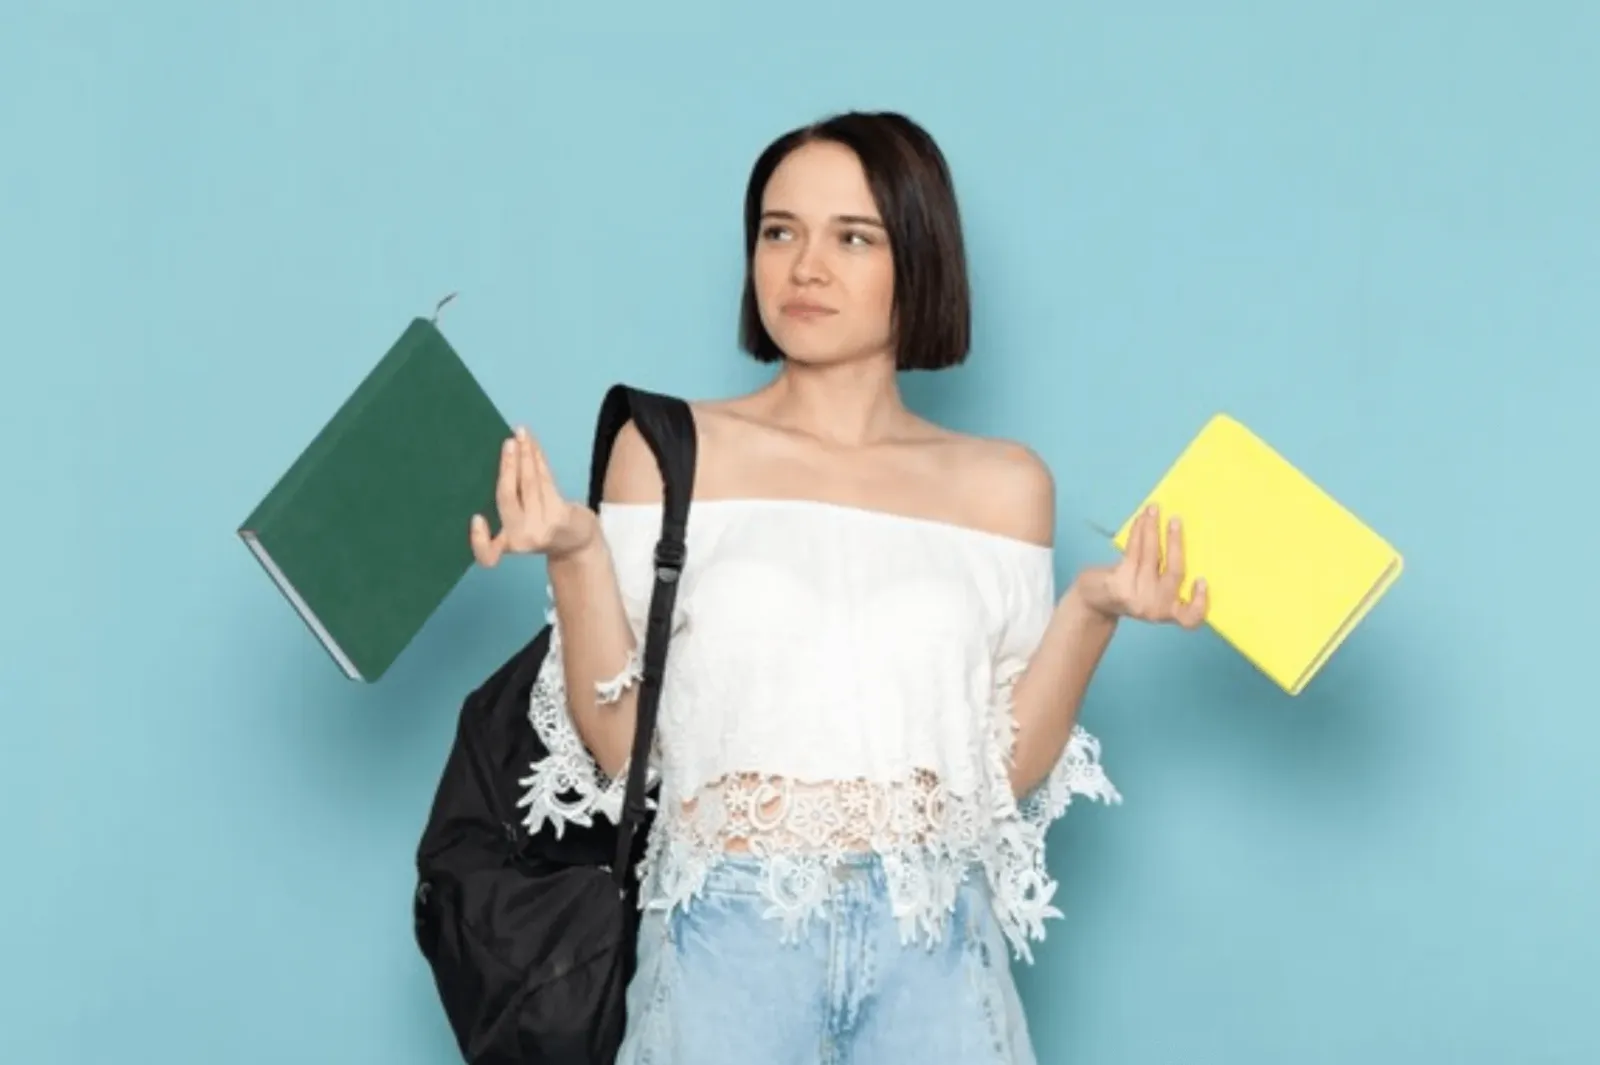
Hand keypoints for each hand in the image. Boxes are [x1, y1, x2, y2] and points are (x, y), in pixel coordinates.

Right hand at [469, 426, 596, 566]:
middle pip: (507, 497)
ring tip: (521, 435)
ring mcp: (542, 528)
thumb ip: (508, 505)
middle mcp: (522, 539)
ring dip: (525, 455)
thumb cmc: (544, 529)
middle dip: (508, 466)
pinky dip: (538, 459)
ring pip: (528, 483)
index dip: (478, 541)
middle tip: (508, 443)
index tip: (477, 519)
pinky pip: (545, 480)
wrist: (578, 543)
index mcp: (507, 544)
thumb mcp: (522, 527)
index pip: (488, 553)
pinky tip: (533, 446)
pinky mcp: (559, 515)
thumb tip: (499, 461)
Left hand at [1077, 504, 1207, 627]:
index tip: (1202, 580)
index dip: (1200, 602)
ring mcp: (1137, 596)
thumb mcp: (1152, 591)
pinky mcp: (1119, 584)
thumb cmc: (1129, 590)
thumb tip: (1179, 536)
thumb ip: (1167, 576)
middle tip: (1176, 520)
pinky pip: (1134, 551)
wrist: (1093, 602)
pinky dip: (1138, 532)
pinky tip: (1141, 519)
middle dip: (1175, 543)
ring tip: (1153, 509)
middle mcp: (1154, 608)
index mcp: (1168, 612)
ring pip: (1151, 556)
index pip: (1189, 617)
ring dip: (1152, 528)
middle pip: (1174, 573)